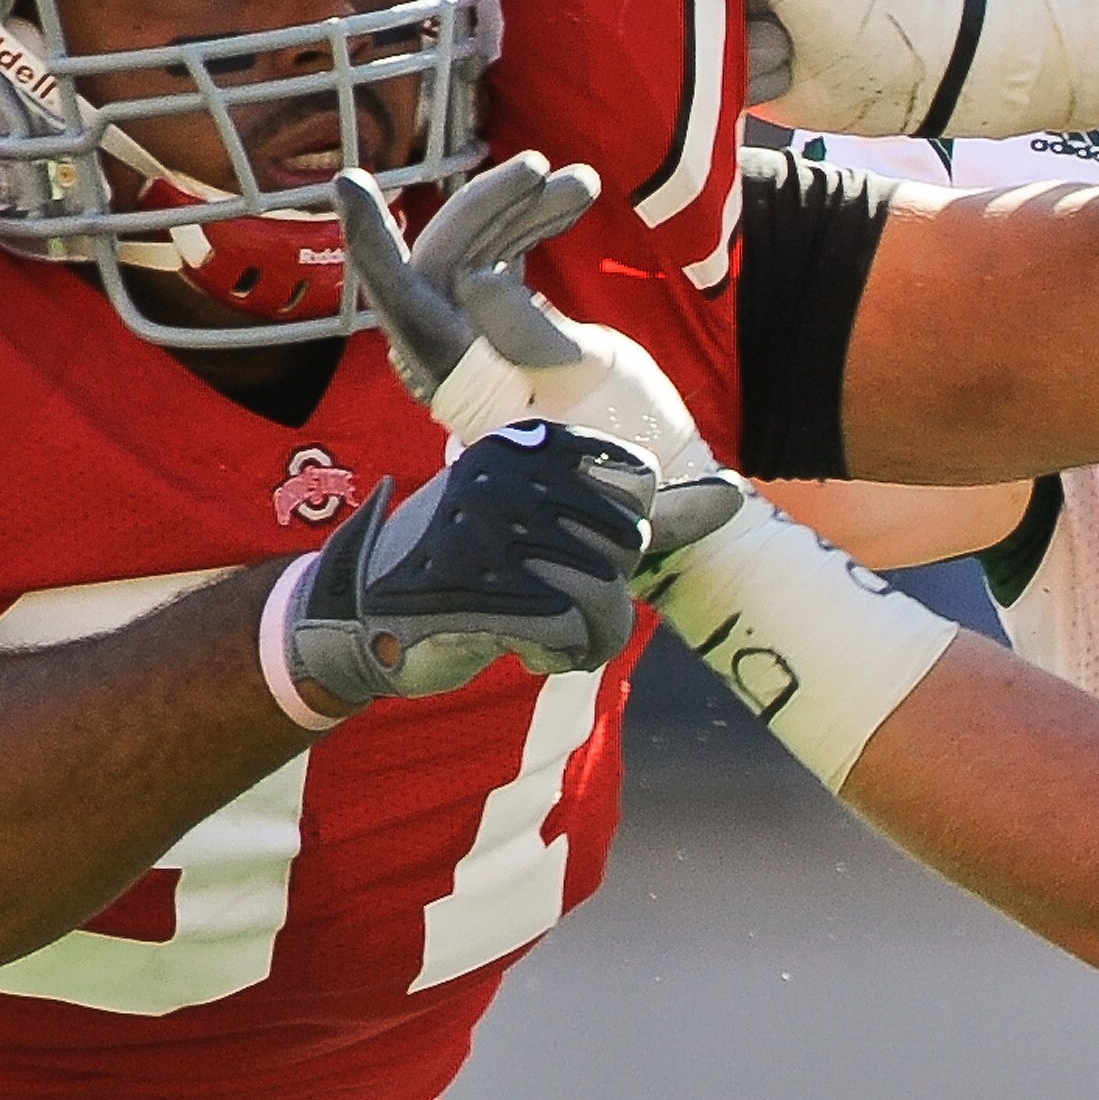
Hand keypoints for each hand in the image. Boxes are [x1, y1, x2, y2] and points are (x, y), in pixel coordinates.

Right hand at [285, 424, 657, 704]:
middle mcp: (515, 476)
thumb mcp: (555, 519)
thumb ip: (650, 512)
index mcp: (533, 443)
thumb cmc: (472, 563)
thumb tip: (736, 494)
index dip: (616, 539)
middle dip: (600, 592)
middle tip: (545, 597)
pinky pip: (573, 636)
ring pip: (607, 597)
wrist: (362, 614)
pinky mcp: (482, 592)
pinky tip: (520, 649)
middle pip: (626, 548)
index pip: (638, 488)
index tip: (565, 550)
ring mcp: (494, 532)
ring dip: (584, 634)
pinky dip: (557, 656)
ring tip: (538, 628)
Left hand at [337, 161, 711, 469]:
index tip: (352, 183)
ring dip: (524, 212)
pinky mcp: (507, 329)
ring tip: (585, 184)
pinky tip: (574, 203)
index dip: (371, 240)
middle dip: (491, 206)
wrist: (662, 472)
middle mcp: (455, 360)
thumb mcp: (589, 384)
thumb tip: (476, 279)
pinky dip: (535, 230)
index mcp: (460, 379)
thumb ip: (530, 334)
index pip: (401, 300)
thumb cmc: (626, 442)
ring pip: (478, 253)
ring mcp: (479, 344)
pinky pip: (503, 262)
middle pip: (446, 259)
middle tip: (543, 168)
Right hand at [643, 0, 967, 131]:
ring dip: (729, 45)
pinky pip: (702, 83)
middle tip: (748, 4)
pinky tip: (787, 70)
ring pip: (676, 37)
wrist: (919, 65)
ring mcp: (725, 23)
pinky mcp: (734, 74)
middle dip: (686, 2)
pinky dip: (742, 78)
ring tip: (786, 41)